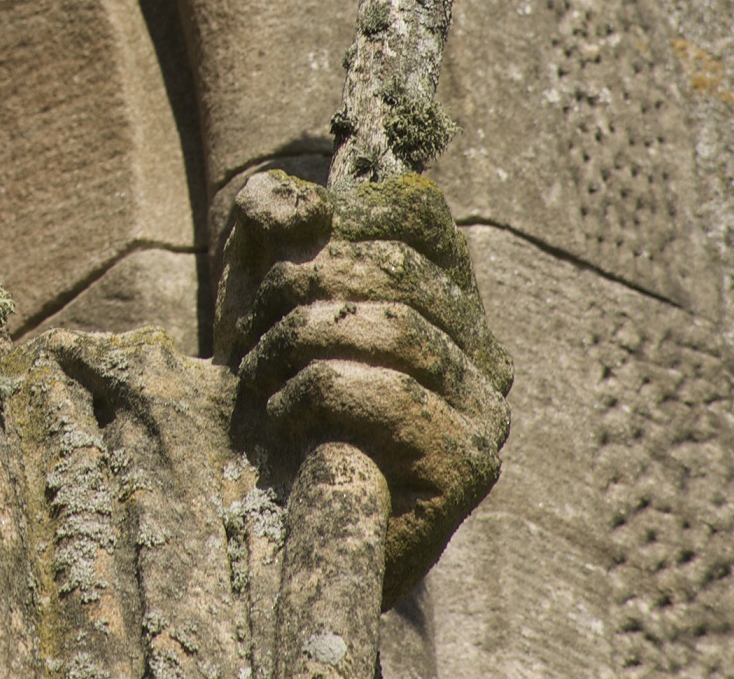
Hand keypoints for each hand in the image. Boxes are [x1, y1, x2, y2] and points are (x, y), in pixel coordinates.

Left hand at [215, 169, 510, 601]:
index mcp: (446, 292)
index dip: (336, 217)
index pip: (416, 210)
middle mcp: (483, 345)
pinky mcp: (468, 464)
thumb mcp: (255, 280)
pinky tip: (285, 418)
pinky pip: (392, 395)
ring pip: (394, 327)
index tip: (275, 261)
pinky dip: (314, 394)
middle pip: (395, 267)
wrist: (267, 523)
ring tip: (259, 378)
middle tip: (247, 336)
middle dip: (296, 289)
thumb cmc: (266, 387)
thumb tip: (305, 211)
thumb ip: (270, 213)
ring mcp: (486, 407)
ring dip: (296, 344)